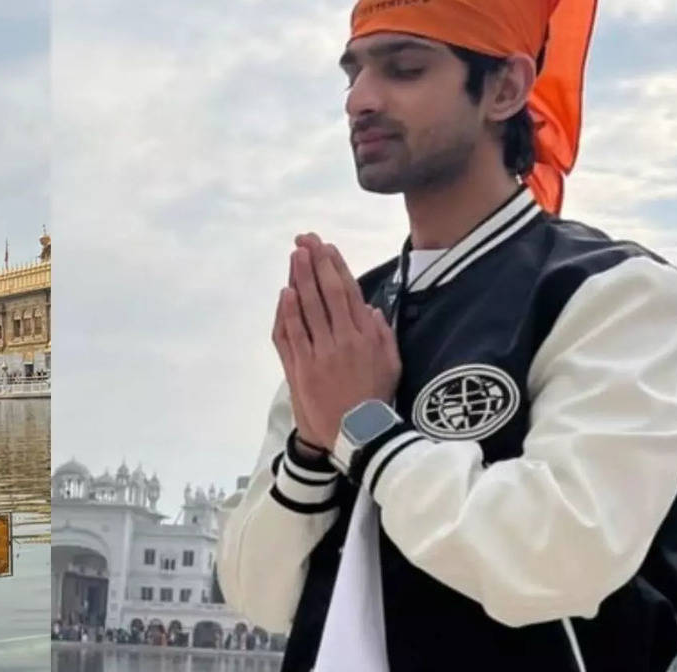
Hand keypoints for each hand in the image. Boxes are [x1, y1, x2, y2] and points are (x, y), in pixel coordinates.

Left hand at [276, 234, 399, 450]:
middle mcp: (343, 340)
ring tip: (295, 256)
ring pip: (308, 309)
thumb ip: (383, 334)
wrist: (358, 435)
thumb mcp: (392, 364)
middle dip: (315, 264)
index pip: (349, 293)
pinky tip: (285, 292)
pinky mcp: (303, 368)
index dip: (336, 268)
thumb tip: (371, 308)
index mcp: (366, 337)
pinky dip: (288, 312)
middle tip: (305, 241)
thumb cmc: (375, 398)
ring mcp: (321, 354)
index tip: (327, 248)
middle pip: (326, 294)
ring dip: (300, 279)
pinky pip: (293, 335)